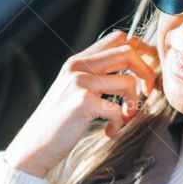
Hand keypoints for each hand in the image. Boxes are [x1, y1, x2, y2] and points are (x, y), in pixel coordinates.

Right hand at [3, 30, 157, 176]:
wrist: (33, 145)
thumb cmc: (58, 122)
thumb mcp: (73, 90)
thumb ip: (95, 76)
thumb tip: (130, 71)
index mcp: (78, 61)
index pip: (118, 38)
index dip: (141, 49)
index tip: (148, 69)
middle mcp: (78, 67)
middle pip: (128, 51)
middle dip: (147, 72)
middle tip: (148, 92)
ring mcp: (80, 83)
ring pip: (128, 81)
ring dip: (133, 104)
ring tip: (122, 119)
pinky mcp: (83, 103)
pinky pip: (118, 110)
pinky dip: (119, 124)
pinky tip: (109, 131)